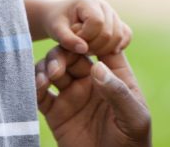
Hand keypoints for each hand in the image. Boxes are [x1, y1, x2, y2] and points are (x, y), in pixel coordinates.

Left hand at [29, 0, 132, 55]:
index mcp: (88, 3)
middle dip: (94, 46)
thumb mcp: (55, 29)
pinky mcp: (117, 23)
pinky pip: (127, 35)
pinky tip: (109, 53)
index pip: (96, 23)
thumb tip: (84, 49)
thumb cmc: (57, 22)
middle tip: (80, 50)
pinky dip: (120, 45)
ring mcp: (112, 14)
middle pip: (109, 32)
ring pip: (119, 35)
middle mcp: (104, 6)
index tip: (74, 42)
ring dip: (104, 49)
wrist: (61, 18)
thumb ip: (67, 39)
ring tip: (88, 49)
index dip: (86, 37)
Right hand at [36, 47, 151, 146]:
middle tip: (59, 67)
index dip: (92, 36)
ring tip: (48, 78)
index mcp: (115, 76)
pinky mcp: (56, 113)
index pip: (103, 46)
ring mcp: (73, 95)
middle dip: (64, 53)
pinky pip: (41, 93)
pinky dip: (35, 85)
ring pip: (55, 68)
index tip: (81, 35)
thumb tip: (97, 67)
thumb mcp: (134, 117)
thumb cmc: (132, 144)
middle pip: (73, 53)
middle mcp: (92, 81)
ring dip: (48, 66)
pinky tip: (38, 86)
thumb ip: (118, 92)